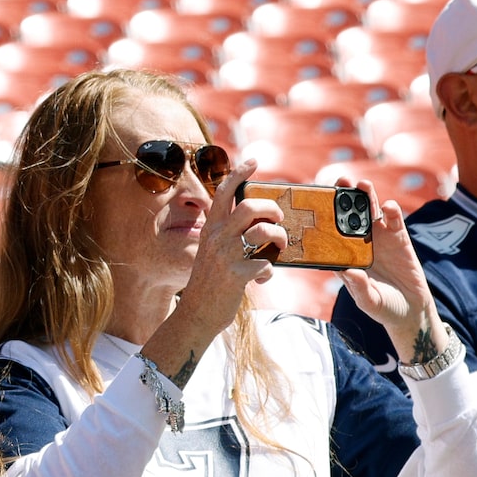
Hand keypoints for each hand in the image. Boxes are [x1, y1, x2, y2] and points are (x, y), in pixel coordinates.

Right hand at [141, 161, 282, 372]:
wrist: (196, 314)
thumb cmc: (209, 283)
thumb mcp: (213, 253)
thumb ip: (230, 237)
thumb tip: (258, 226)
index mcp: (210, 229)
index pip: (224, 193)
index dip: (239, 173)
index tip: (253, 161)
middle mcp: (216, 238)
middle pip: (249, 207)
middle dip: (271, 209)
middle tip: (278, 218)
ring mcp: (226, 256)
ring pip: (262, 232)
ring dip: (279, 237)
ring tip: (281, 246)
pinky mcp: (236, 276)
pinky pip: (265, 264)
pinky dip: (270, 271)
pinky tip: (263, 277)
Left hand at [340, 195, 450, 366]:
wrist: (410, 311)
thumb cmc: (383, 307)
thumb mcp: (369, 300)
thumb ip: (359, 287)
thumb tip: (348, 272)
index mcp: (346, 256)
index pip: (332, 233)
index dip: (325, 216)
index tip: (318, 201)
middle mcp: (360, 244)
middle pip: (350, 215)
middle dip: (345, 197)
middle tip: (341, 181)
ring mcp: (380, 239)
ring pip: (371, 212)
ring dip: (368, 197)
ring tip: (363, 185)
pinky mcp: (400, 239)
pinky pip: (394, 222)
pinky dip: (392, 212)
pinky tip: (388, 206)